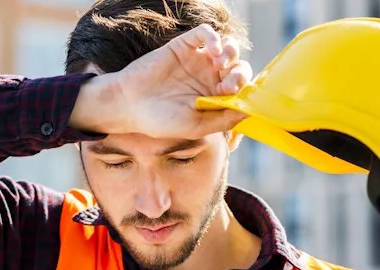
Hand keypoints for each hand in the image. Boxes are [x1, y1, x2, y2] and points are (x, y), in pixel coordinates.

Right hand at [70, 24, 251, 138]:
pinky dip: (214, 37)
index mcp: (213, 98)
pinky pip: (206, 33)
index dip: (244, 89)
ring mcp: (197, 60)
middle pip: (239, 67)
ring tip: (219, 63)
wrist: (128, 105)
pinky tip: (212, 50)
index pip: (241, 89)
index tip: (232, 95)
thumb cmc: (159, 120)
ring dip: (231, 53)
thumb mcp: (196, 126)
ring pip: (228, 48)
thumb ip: (224, 119)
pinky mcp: (184, 46)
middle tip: (227, 82)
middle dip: (240, 73)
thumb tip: (250, 110)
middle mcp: (208, 78)